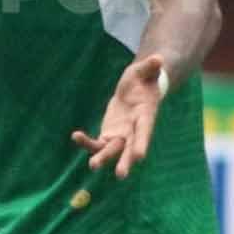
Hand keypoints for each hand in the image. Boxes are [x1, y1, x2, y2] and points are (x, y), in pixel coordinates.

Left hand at [71, 55, 166, 179]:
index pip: (144, 132)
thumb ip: (151, 67)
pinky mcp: (108, 135)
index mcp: (146, 116)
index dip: (142, 143)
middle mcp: (134, 131)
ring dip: (102, 158)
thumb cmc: (144, 78)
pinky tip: (75, 136)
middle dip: (124, 161)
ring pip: (111, 150)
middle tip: (121, 175)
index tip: (139, 157)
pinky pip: (96, 143)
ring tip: (92, 166)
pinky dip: (86, 142)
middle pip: (129, 148)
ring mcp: (121, 135)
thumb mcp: (146, 70)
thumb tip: (158, 58)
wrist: (137, 88)